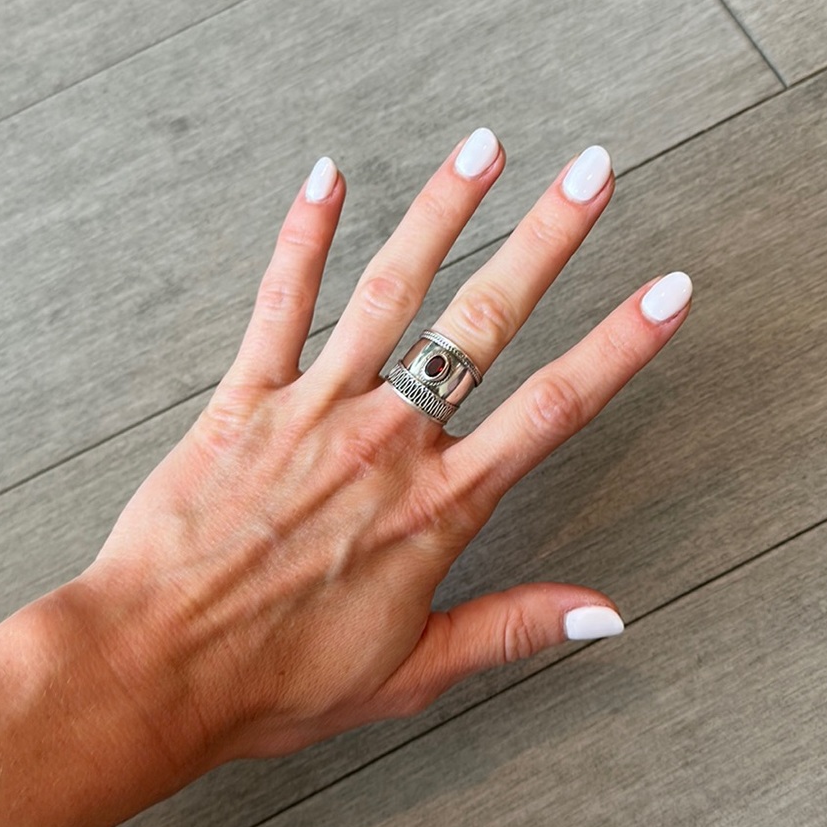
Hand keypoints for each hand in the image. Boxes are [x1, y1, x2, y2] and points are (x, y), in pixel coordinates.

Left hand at [81, 129, 691, 766]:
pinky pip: (280, 302)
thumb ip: (514, 626)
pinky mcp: (246, 399)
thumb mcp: (415, 667)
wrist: (159, 666)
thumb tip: (608, 615)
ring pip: (392, 292)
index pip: (554, 407)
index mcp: (440, 504)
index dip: (621, 344)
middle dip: (548, 239)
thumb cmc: (281, 676)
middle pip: (485, 322)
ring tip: (485, 150)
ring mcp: (315, 408)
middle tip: (594, 173)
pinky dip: (305, 236)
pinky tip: (327, 179)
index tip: (668, 292)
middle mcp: (389, 440)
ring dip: (442, 212)